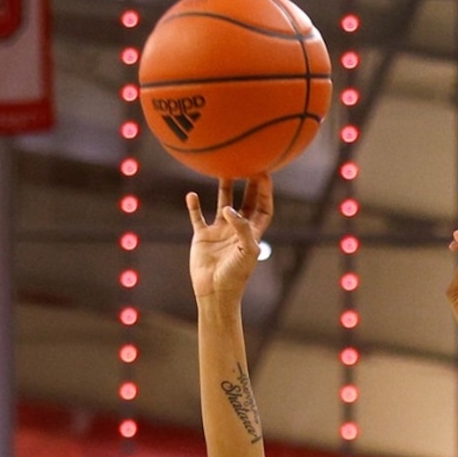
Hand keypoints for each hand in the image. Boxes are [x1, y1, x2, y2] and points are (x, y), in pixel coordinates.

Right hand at [185, 178, 272, 304]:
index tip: (263, 174)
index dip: (265, 192)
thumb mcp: (246, 252)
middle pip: (246, 201)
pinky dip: (194, 206)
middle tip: (246, 164)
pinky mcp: (203, 236)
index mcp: (253, 233)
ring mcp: (220, 231)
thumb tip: (230, 209)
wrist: (215, 293)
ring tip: (222, 169)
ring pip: (223, 203)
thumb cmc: (236, 276)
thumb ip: (242, 228)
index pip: (263, 208)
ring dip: (224, 188)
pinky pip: (198, 217)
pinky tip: (192, 195)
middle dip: (248, 184)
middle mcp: (237, 229)